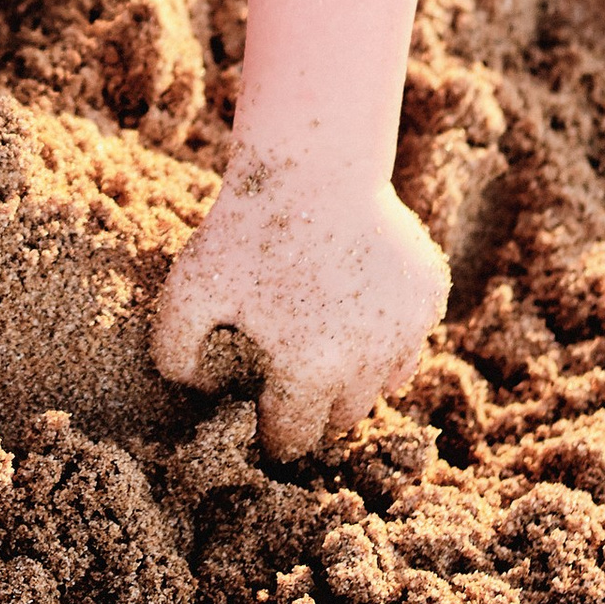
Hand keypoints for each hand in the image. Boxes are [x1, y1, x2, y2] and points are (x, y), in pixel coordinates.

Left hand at [153, 152, 448, 459]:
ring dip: (355, 375)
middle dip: (315, 406)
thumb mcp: (187, 291)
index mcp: (309, 371)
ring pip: (382, 385)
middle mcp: (366, 364)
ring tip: (324, 336)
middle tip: (289, 368)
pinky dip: (386, 334)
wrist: (314, 162)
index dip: (269, 431)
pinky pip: (409, 340)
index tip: (258, 408)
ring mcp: (406, 331)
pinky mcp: (430, 298)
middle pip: (341, 418)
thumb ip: (174, 354)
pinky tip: (355, 300)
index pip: (293, 441)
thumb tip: (194, 391)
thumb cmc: (246, 229)